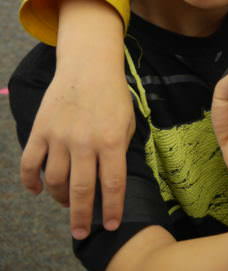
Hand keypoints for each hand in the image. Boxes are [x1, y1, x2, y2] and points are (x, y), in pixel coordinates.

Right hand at [20, 66, 133, 239]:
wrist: (89, 66)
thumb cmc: (113, 96)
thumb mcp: (128, 121)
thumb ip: (120, 150)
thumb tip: (111, 179)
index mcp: (112, 140)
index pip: (113, 184)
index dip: (113, 208)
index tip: (113, 225)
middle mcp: (84, 142)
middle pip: (82, 189)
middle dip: (83, 216)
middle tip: (82, 232)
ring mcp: (59, 137)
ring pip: (54, 181)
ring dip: (60, 198)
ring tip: (67, 203)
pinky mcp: (40, 130)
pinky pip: (29, 163)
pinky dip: (30, 181)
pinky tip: (38, 190)